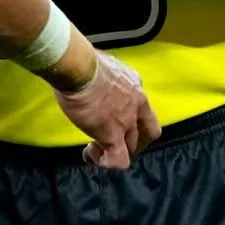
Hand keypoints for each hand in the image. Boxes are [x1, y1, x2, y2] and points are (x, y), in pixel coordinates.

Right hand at [54, 51, 160, 168]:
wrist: (79, 68)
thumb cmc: (84, 61)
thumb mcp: (105, 64)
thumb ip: (109, 75)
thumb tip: (97, 77)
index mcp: (135, 86)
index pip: (144, 109)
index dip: (133, 120)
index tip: (114, 120)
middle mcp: (137, 104)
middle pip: (146, 133)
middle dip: (130, 140)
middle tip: (111, 140)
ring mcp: (126, 122)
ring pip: (133, 148)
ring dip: (116, 151)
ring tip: (96, 148)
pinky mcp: (112, 135)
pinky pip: (118, 160)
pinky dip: (107, 163)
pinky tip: (92, 155)